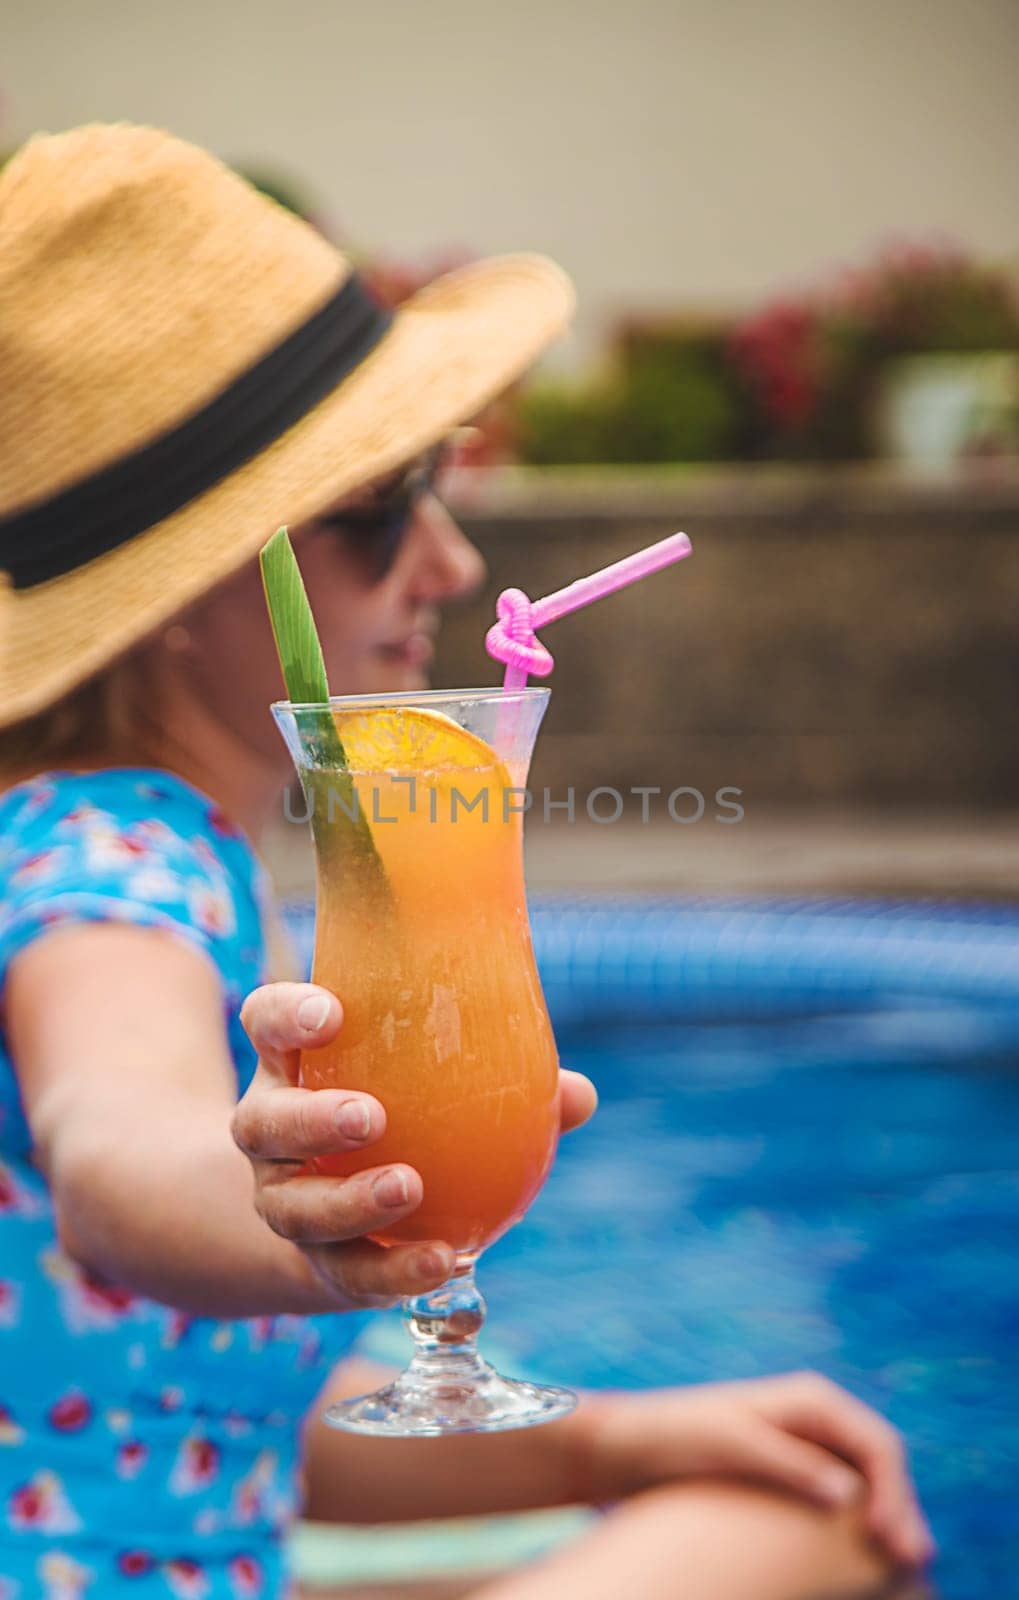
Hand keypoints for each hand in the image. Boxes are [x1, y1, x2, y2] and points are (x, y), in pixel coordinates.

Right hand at [233, 982, 595, 1308]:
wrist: (350, 1212)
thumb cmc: (408, 1117)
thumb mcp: (437, 1088)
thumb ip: (505, 1081)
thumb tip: (577, 1095)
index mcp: (295, 1065)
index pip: (267, 1023)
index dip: (287, 1015)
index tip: (332, 1012)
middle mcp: (272, 1131)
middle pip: (265, 1122)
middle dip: (313, 1118)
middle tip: (370, 1116)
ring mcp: (285, 1200)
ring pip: (294, 1206)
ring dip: (349, 1200)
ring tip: (407, 1188)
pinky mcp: (316, 1261)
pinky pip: (346, 1270)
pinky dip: (394, 1269)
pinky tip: (443, 1261)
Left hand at [576, 1372, 934, 1569]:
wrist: (636, 1443)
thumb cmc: (680, 1436)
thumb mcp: (733, 1445)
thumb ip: (790, 1463)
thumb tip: (849, 1493)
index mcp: (811, 1399)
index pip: (877, 1444)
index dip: (895, 1492)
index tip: (893, 1541)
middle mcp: (817, 1415)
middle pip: (880, 1462)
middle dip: (902, 1507)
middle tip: (916, 1562)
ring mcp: (808, 1441)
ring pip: (868, 1479)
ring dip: (889, 1515)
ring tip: (904, 1564)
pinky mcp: (794, 1466)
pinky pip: (844, 1491)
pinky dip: (863, 1518)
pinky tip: (867, 1551)